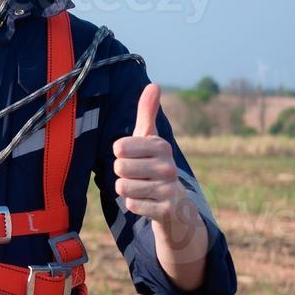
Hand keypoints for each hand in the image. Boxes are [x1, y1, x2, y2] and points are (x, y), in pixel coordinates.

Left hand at [111, 84, 186, 223]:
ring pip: (123, 187)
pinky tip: (148, 202)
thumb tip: (154, 84)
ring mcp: (169, 189)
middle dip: (122, 173)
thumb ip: (147, 113)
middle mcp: (169, 166)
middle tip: (138, 175)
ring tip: (143, 188)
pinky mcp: (165, 210)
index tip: (134, 156)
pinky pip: (131, 205)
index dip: (120, 154)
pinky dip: (134, 205)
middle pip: (119, 167)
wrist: (176, 205)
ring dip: (127, 190)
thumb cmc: (154, 165)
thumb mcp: (150, 139)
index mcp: (161, 146)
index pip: (119, 147)